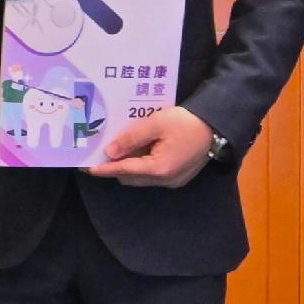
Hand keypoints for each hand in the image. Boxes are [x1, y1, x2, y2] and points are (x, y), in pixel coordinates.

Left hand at [93, 104, 220, 188]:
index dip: (104, 168)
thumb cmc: (186, 122)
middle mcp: (165, 180)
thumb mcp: (155, 123)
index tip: (86, 167)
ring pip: (141, 178)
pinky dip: (143, 165)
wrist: (217, 126)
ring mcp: (173, 181)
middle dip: (115, 167)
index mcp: (159, 168)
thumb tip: (110, 151)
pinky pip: (152, 176)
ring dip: (129, 166)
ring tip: (121, 148)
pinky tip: (141, 149)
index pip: (123, 170)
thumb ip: (131, 137)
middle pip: (130, 178)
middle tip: (103, 151)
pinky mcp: (178, 178)